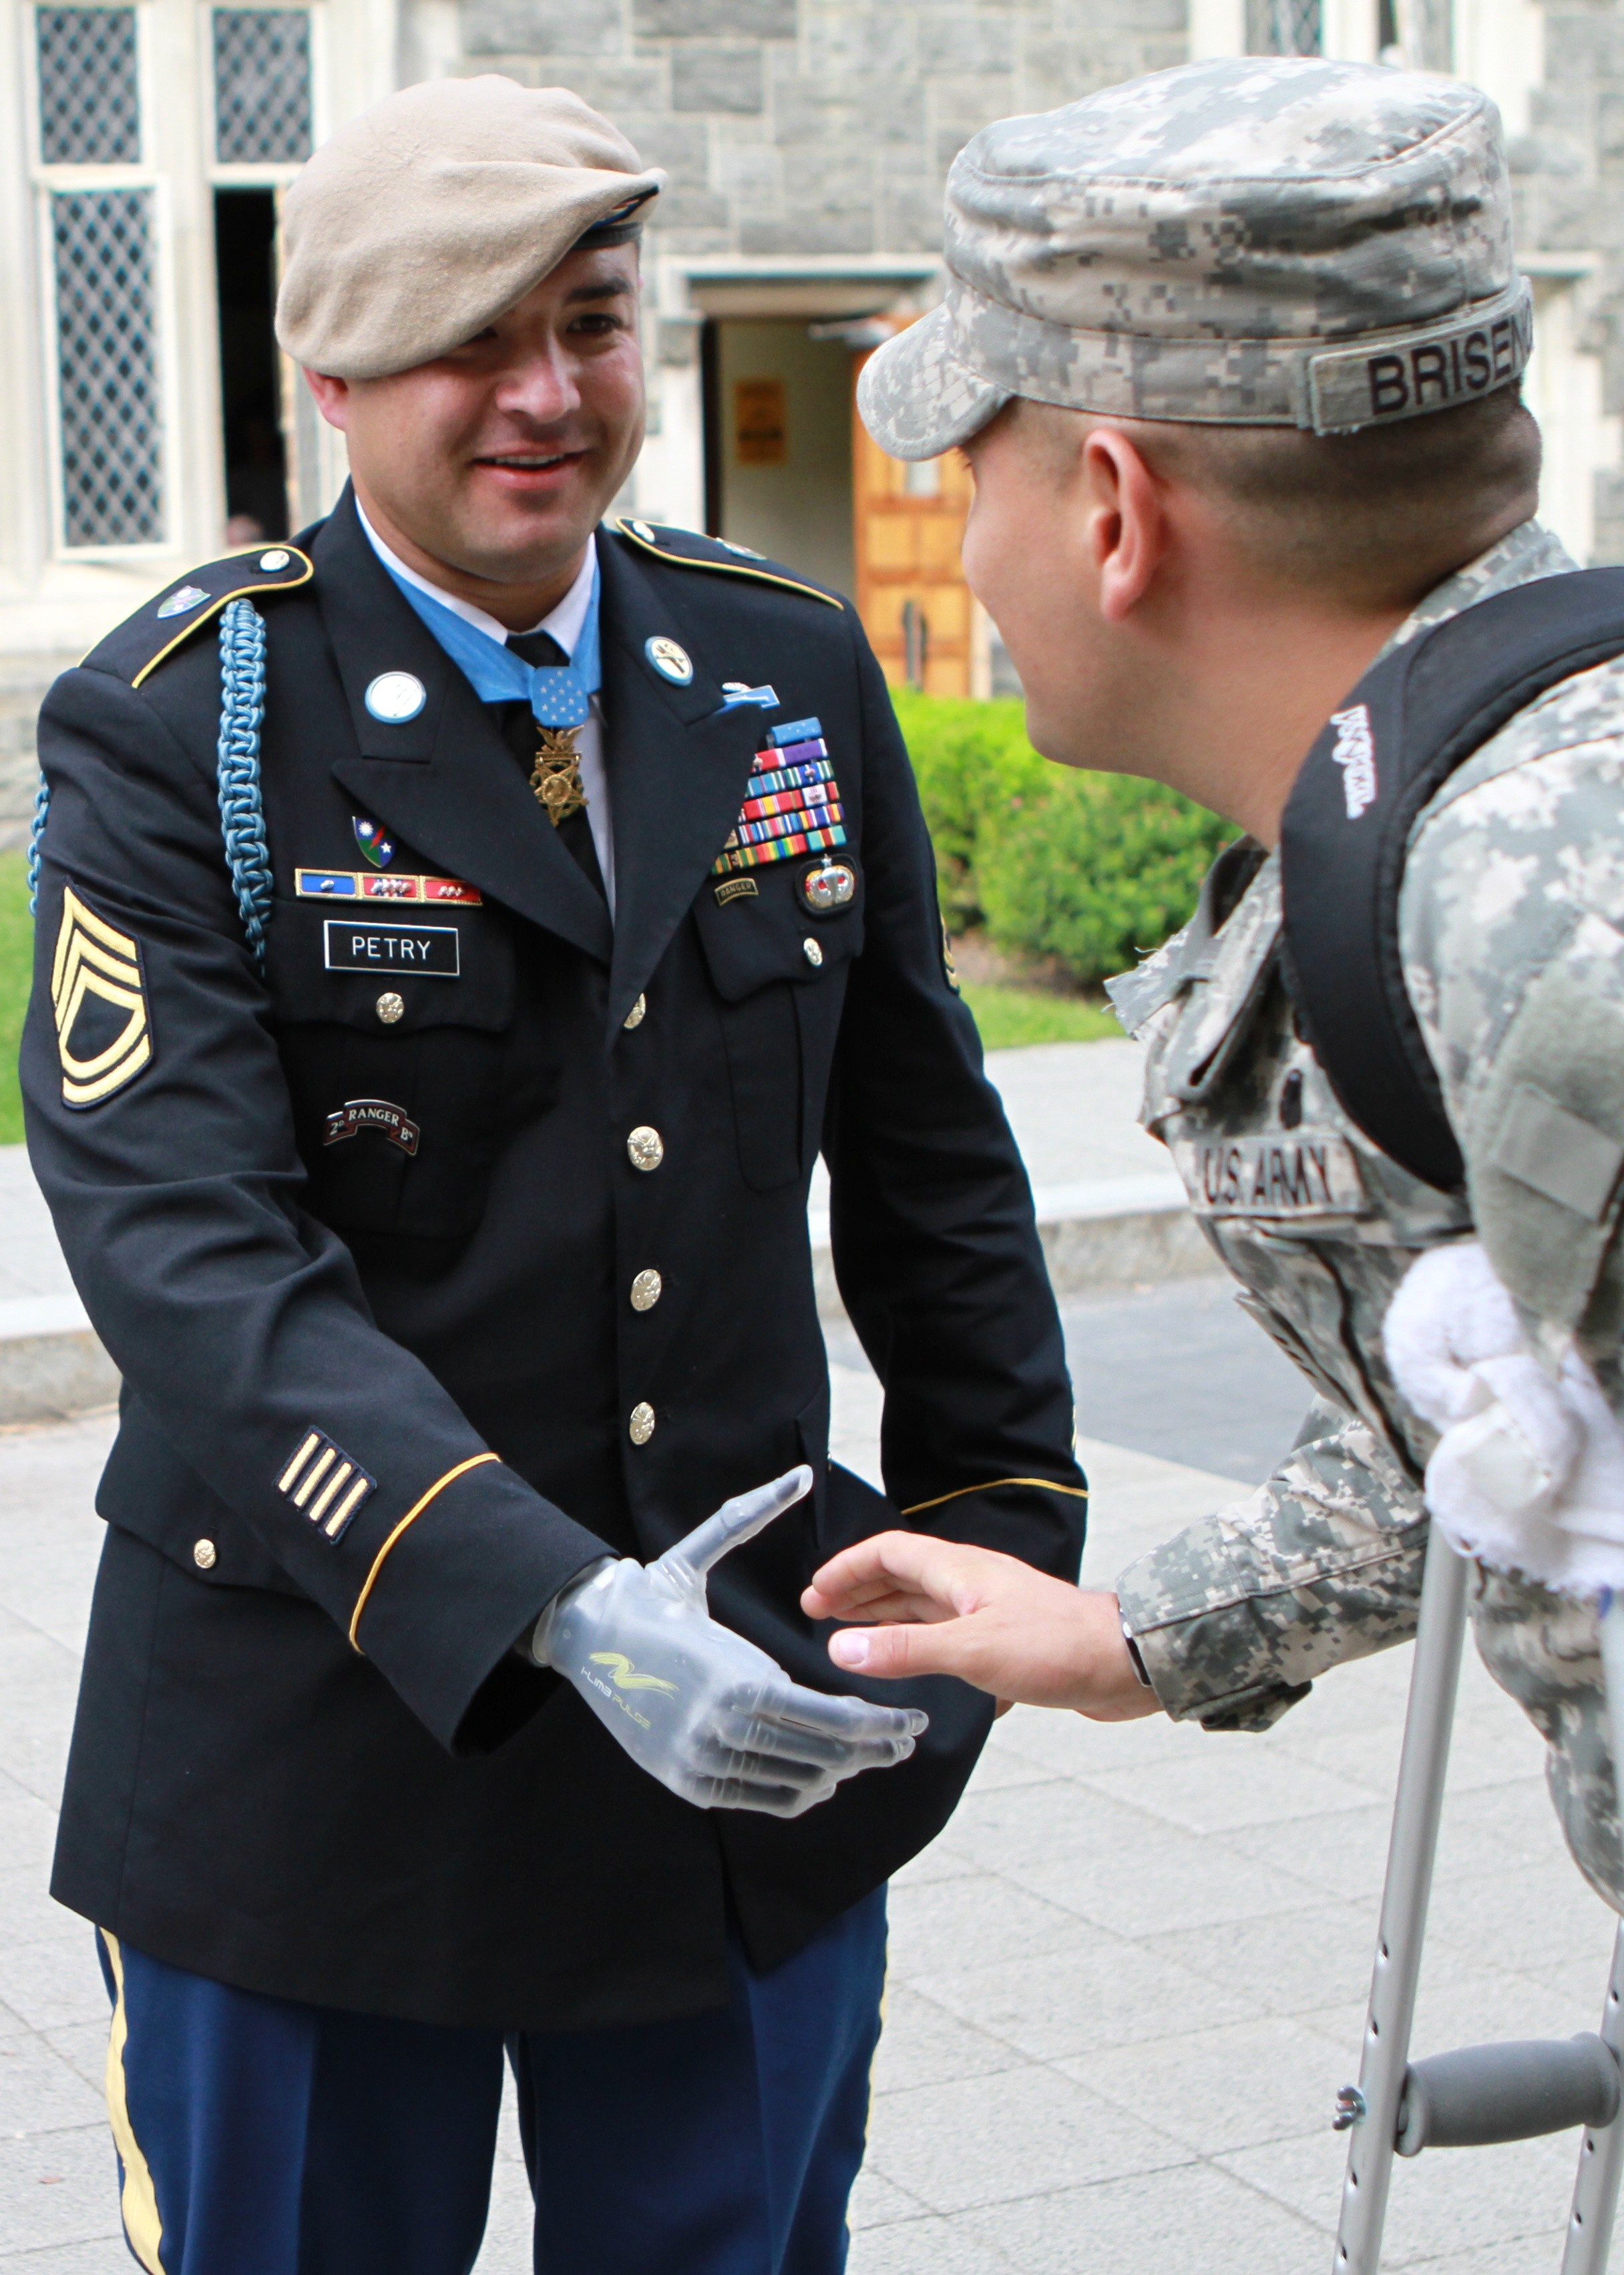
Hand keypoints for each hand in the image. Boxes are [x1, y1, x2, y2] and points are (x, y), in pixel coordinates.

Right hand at [532, 1468, 927, 1816]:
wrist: (582, 1636)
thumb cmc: (650, 1595)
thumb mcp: (698, 1554)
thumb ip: (752, 1515)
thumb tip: (799, 1474)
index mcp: (739, 1679)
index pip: (832, 1718)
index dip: (879, 1724)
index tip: (912, 1716)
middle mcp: (722, 1729)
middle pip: (822, 1755)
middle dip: (874, 1751)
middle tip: (904, 1740)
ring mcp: (702, 1761)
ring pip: (796, 1782)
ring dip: (840, 1772)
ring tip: (869, 1756)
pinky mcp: (688, 1782)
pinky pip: (761, 1799)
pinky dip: (798, 1792)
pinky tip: (819, 1775)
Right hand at [801, 1532, 1161, 1722]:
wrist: (1124, 1663)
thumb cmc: (1058, 1647)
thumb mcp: (973, 1649)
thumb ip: (906, 1649)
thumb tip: (842, 1646)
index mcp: (961, 1571)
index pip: (889, 1552)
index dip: (848, 1568)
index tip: (815, 1593)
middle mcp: (971, 1583)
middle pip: (902, 1575)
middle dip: (859, 1590)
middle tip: (819, 1613)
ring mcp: (989, 1610)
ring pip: (922, 1603)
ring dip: (884, 1614)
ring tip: (849, 1632)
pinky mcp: (1005, 1639)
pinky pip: (945, 1630)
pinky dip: (915, 1639)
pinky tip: (907, 1660)